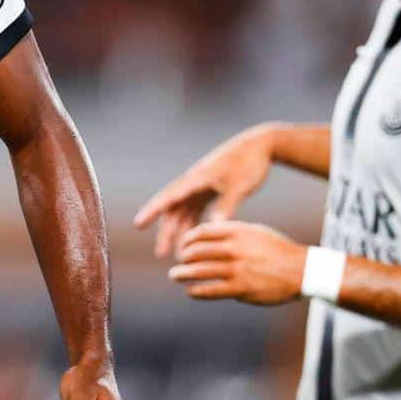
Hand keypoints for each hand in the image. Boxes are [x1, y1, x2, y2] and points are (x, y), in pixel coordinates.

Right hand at [134, 127, 275, 258]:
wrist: (262, 145)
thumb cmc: (250, 163)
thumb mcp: (239, 186)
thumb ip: (225, 206)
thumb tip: (212, 228)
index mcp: (196, 179)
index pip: (169, 197)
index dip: (152, 211)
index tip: (138, 224)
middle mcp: (194, 183)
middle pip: (173, 209)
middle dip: (166, 232)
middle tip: (161, 254)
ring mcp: (201, 186)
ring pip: (184, 212)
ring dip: (180, 231)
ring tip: (179, 255)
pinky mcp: (211, 189)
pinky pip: (197, 210)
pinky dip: (194, 225)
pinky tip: (196, 241)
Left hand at [169, 221, 305, 304]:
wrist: (302, 270)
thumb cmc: (277, 250)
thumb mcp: (255, 232)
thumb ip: (232, 232)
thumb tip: (208, 237)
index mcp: (238, 231)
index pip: (202, 232)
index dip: (188, 238)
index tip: (183, 244)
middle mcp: (234, 249)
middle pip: (197, 251)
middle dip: (182, 256)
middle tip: (178, 261)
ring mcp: (237, 269)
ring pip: (199, 271)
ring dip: (182, 273)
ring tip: (175, 275)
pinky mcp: (240, 288)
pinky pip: (210, 290)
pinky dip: (196, 291)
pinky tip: (191, 291)